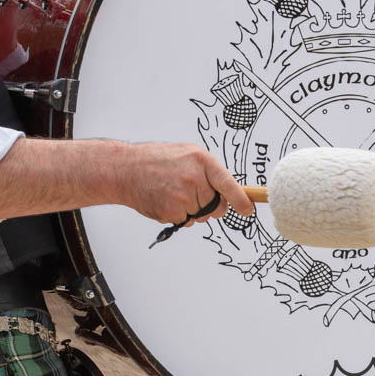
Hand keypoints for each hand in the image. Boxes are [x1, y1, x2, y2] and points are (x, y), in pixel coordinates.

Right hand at [115, 143, 253, 226]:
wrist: (126, 169)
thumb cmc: (155, 159)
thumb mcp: (187, 153)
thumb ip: (207, 170)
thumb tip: (227, 189)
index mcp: (202, 161)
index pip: (229, 184)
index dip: (241, 200)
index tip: (248, 209)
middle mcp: (196, 179)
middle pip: (217, 206)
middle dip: (209, 204)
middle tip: (190, 191)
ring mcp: (184, 197)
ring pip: (201, 216)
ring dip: (191, 210)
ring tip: (172, 191)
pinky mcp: (173, 212)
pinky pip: (186, 221)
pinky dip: (177, 215)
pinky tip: (165, 200)